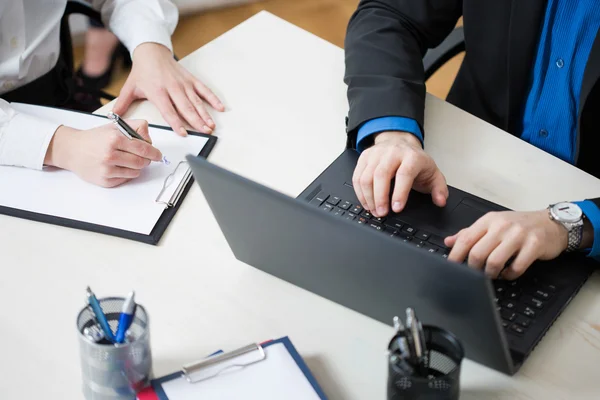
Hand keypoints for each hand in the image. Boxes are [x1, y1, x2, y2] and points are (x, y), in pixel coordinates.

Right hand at [45, 120, 162, 187]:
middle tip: (144, 158)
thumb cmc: (95, 138)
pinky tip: (118, 166)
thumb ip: (136, 127)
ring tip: (128, 160)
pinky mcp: (104, 180)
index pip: (143, 149)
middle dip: (146, 160)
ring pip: (136, 172)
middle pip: (141, 162)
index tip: (158, 155)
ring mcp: (107, 169)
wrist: (72, 150)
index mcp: (114, 138)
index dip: (154, 153)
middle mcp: (110, 154)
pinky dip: (127, 173)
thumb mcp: (115, 125)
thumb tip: (150, 140)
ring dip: (137, 167)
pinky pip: (126, 179)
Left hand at [113, 43, 224, 135]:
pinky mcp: (191, 79)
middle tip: (204, 132)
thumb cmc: (142, 71)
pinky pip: (204, 90)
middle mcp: (173, 88)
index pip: (169, 110)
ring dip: (205, 114)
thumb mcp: (130, 87)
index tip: (184, 133)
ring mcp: (183, 83)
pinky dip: (213, 99)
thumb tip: (112, 118)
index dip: (176, 123)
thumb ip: (122, 103)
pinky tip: (220, 108)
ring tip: (211, 125)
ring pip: (196, 101)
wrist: (151, 52)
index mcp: (158, 91)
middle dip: (196, 121)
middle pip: (186, 108)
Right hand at [352, 131, 447, 217]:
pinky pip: (357, 176)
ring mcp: (376, 154)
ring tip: (374, 210)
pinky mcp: (364, 157)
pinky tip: (366, 202)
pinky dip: (359, 193)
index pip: (404, 174)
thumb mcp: (433, 173)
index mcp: (412, 157)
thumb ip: (439, 189)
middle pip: (381, 175)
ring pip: (366, 176)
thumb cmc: (415, 161)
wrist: (400, 141)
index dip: (399, 193)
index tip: (396, 208)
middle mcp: (393, 153)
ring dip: (368, 197)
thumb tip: (440, 201)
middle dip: (379, 197)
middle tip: (381, 213)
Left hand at [444, 210, 567, 279]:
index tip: (451, 267)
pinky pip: (516, 267)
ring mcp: (519, 235)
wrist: (551, 223)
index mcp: (488, 220)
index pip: (465, 239)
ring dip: (490, 273)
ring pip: (494, 261)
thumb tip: (449, 242)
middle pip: (477, 253)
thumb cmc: (519, 225)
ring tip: (492, 274)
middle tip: (475, 273)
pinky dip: (509, 275)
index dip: (455, 256)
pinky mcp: (534, 246)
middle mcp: (502, 226)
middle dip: (473, 268)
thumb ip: (470, 233)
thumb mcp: (493, 224)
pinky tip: (508, 273)